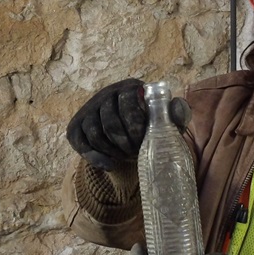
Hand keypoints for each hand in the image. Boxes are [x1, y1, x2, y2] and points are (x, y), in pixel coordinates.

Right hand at [66, 79, 190, 170]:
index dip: (136, 127)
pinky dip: (97, 158)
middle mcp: (105, 94)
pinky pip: (82, 144)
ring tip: (126, 157)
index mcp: (129, 88)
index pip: (128, 105)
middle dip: (125, 142)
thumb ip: (175, 114)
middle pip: (110, 122)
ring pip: (96, 134)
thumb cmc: (151, 127)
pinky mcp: (76, 128)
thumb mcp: (166, 121)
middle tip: (136, 153)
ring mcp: (88, 110)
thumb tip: (177, 107)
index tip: (144, 141)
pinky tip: (110, 166)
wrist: (127, 140)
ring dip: (112, 150)